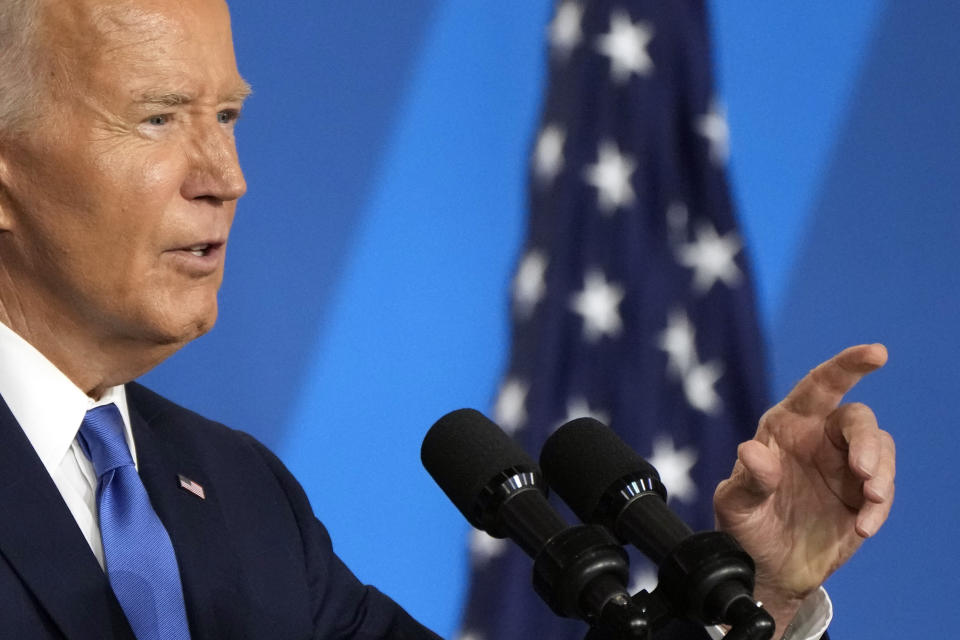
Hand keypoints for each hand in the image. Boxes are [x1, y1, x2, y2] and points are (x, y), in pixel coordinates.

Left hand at [713, 344, 894, 632]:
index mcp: (785, 426)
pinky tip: (862, 527)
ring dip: (881, 474)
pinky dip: (879, 507)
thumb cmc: (744, 526)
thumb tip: (754, 452)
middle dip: (866, 442)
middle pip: (856, 420)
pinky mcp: (862, 494)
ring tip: (867, 504)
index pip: (818, 387)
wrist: (767, 567)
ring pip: (879, 449)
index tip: (876, 353)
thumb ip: (747, 480)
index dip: (847, 366)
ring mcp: (843, 466)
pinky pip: (883, 487)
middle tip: (863, 473)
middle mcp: (818, 438)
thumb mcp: (735, 505)